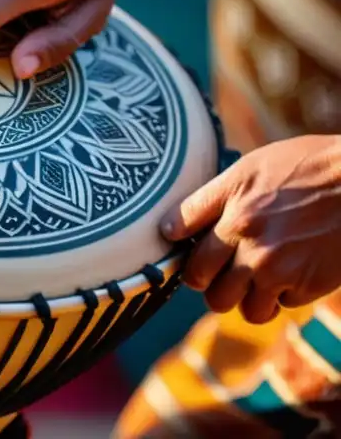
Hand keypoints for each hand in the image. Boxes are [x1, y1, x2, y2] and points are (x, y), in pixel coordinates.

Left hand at [161, 134, 340, 323]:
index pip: (191, 263)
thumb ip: (204, 202)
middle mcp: (253, 249)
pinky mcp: (310, 286)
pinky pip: (282, 305)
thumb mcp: (246, 170)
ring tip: (256, 278)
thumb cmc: (303, 167)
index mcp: (234, 218)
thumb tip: (167, 230)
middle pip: (211, 294)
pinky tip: (291, 270)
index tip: (196, 262)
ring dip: (247, 298)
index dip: (189, 267)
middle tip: (224, 273)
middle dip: (213, 287)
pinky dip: (283, 294)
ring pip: (245, 310)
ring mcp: (282, 271)